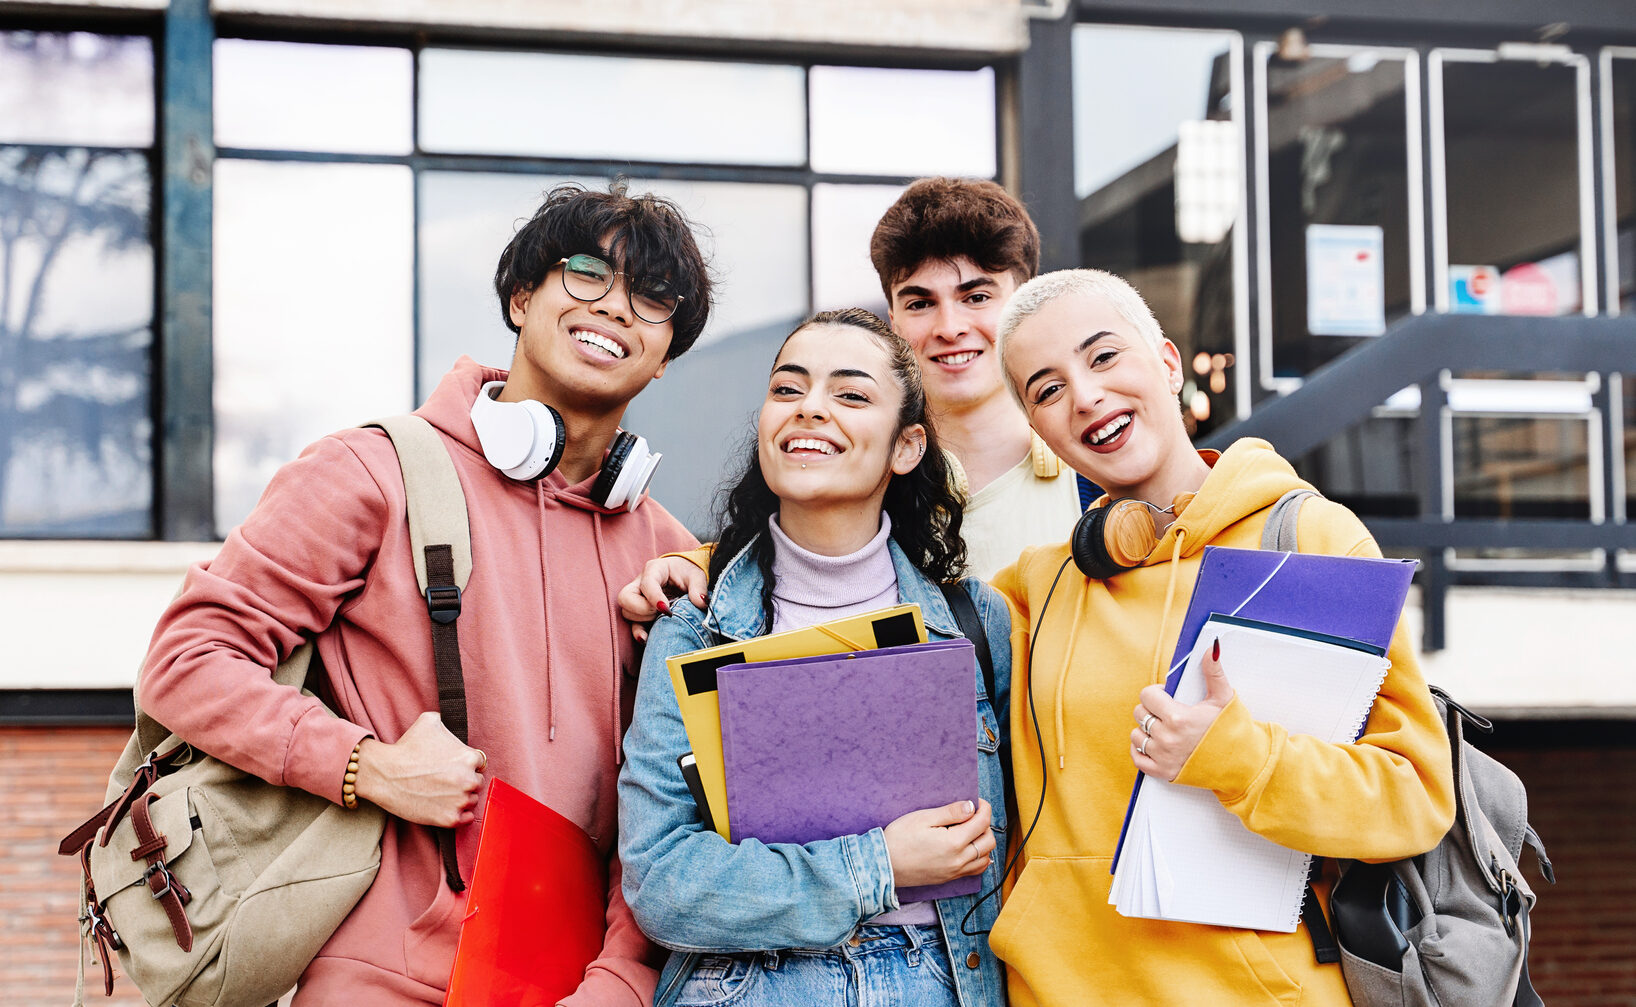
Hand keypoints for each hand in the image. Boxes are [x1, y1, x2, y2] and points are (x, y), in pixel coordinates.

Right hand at [352, 712, 485, 826]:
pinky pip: (466, 819)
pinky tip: (447, 806)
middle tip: (448, 780)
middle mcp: (468, 780)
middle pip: (477, 782)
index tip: (455, 767)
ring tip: (443, 793)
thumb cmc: (405, 747)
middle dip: (465, 780)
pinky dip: (459, 814)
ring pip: (472, 800)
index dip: (467, 764)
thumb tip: (450, 720)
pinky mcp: (450, 819)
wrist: (384, 774)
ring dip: (462, 797)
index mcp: (469, 757)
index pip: (479, 763)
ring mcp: (459, 801)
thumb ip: (447, 721)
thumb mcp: (429, 721)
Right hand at [617, 555, 710, 641]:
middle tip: (662, 612)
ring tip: (662, 618)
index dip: (654, 598)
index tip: (667, 610)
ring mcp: (637, 598)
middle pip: (625, 598)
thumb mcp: (697, 576)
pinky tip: (647, 639)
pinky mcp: (640, 612)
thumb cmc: (688, 573)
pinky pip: (632, 624)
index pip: (646, 583)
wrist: (685, 575)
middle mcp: (640, 583)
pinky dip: (638, 632)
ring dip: (643, 620)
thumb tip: (701, 603)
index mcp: (654, 570)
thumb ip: (698, 588)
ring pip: (627, 612)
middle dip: (642, 609)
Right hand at [883, 799, 993, 888]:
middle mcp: (959, 860)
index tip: (977, 801)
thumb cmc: (900, 839)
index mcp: (954, 842)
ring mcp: (955, 872)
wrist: (884, 865)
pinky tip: (972, 850)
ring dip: (984, 842)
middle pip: (988, 841)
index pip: (982, 822)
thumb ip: (951, 812)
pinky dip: (980, 859)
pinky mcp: (949, 878)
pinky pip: (975, 870)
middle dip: (986, 824)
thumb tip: (971, 807)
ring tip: (971, 830)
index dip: (983, 808)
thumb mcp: (923, 818)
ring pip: (985, 857)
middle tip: (973, 814)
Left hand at [1132, 637, 1234, 781]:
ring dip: (1146, 730)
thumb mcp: (1224, 698)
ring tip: (1163, 728)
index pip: (1146, 696)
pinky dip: (1141, 751)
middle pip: (1140, 714)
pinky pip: (1137, 758)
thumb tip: (1212, 648)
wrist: (1242, 763)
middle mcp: (1167, 738)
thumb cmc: (1232, 730)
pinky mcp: (1163, 773)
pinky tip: (1154, 744)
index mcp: (1178, 718)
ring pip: (1136, 735)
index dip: (1156, 693)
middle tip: (1166, 712)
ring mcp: (1163, 757)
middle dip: (1151, 710)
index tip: (1166, 696)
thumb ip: (1214, 672)